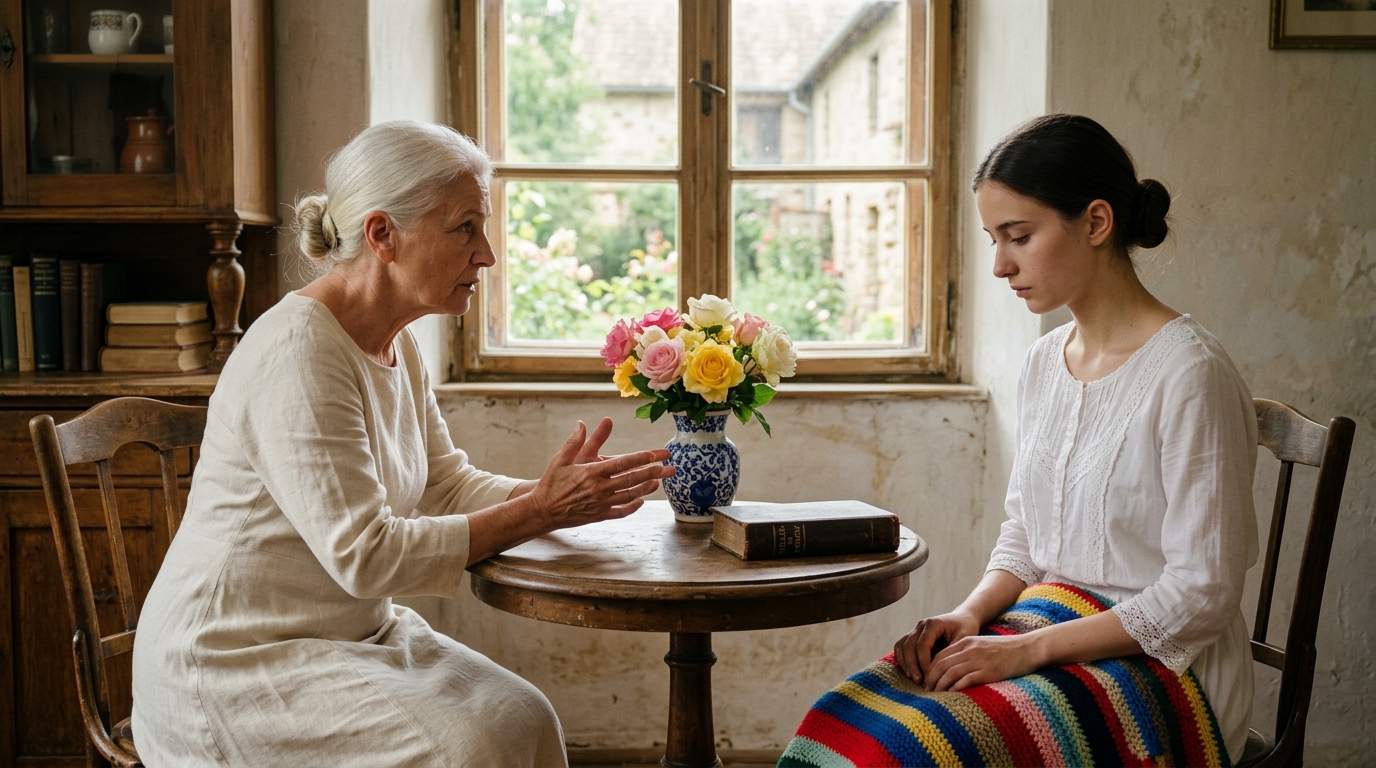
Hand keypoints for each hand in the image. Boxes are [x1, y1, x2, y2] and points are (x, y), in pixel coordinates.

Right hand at [528, 418, 675, 529]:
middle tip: (671, 468)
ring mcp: (601, 504)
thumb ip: (574, 441)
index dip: (643, 458)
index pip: (624, 463)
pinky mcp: (598, 516)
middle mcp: (600, 488)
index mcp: (592, 472)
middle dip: (654, 472)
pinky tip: (640, 501)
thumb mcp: (561, 460)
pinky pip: (620, 512)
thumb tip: (582, 423)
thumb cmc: (552, 483)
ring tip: (659, 482)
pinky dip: (632, 507)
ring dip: (646, 488)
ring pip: (630, 495)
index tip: (657, 453)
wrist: (542, 511)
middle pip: (632, 479)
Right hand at [893, 610, 979, 683]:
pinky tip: (909, 673)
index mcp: (933, 624)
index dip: (923, 662)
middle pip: (909, 646)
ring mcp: (914, 630)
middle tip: (920, 682)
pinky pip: (900, 647)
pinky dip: (902, 660)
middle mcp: (921, 625)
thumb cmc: (965, 629)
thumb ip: (951, 652)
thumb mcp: (964, 639)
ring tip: (914, 679)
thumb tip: (942, 671)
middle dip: (913, 665)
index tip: (930, 677)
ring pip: (901, 646)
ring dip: (905, 664)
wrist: (962, 619)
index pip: (922, 645)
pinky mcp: (912, 636)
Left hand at [921, 632, 1043, 691]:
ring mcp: (979, 660)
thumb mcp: (982, 645)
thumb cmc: (1006, 650)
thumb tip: (951, 668)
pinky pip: (966, 680)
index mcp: (966, 642)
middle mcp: (970, 649)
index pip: (940, 655)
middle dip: (931, 678)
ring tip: (935, 695)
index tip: (926, 680)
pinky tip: (950, 694)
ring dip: (940, 685)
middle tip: (926, 690)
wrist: (1029, 648)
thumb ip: (966, 653)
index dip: (929, 669)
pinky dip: (955, 687)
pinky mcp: (989, 671)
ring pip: (951, 672)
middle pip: (942, 664)